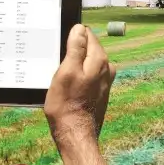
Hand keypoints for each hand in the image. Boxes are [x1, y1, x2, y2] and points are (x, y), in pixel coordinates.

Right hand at [44, 24, 115, 151]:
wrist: (75, 135)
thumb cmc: (66, 105)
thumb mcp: (66, 72)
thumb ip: (76, 48)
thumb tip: (80, 29)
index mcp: (99, 60)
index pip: (87, 34)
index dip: (71, 37)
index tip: (58, 48)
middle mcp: (107, 68)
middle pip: (88, 48)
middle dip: (73, 51)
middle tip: (56, 63)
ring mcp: (105, 81)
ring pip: (87, 62)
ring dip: (74, 64)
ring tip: (60, 75)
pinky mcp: (100, 92)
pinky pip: (87, 75)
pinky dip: (78, 76)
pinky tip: (67, 85)